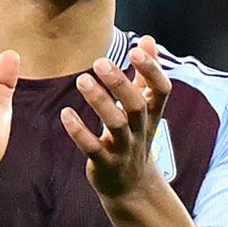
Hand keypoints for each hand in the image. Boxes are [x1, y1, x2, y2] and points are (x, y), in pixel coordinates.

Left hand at [58, 36, 171, 203]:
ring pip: (115, 124)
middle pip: (137, 105)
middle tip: (99, 62)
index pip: (161, 90)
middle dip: (120, 83)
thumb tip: (147, 39)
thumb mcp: (144, 107)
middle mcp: (141, 130)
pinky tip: (65, 113)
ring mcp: (124, 149)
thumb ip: (144, 73)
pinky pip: (92, 147)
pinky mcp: (105, 164)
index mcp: (151, 114)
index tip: (136, 49)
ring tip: (82, 81)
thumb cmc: (134, 137)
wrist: (131, 187)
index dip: (152, 70)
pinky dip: (79, 130)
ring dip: (99, 102)